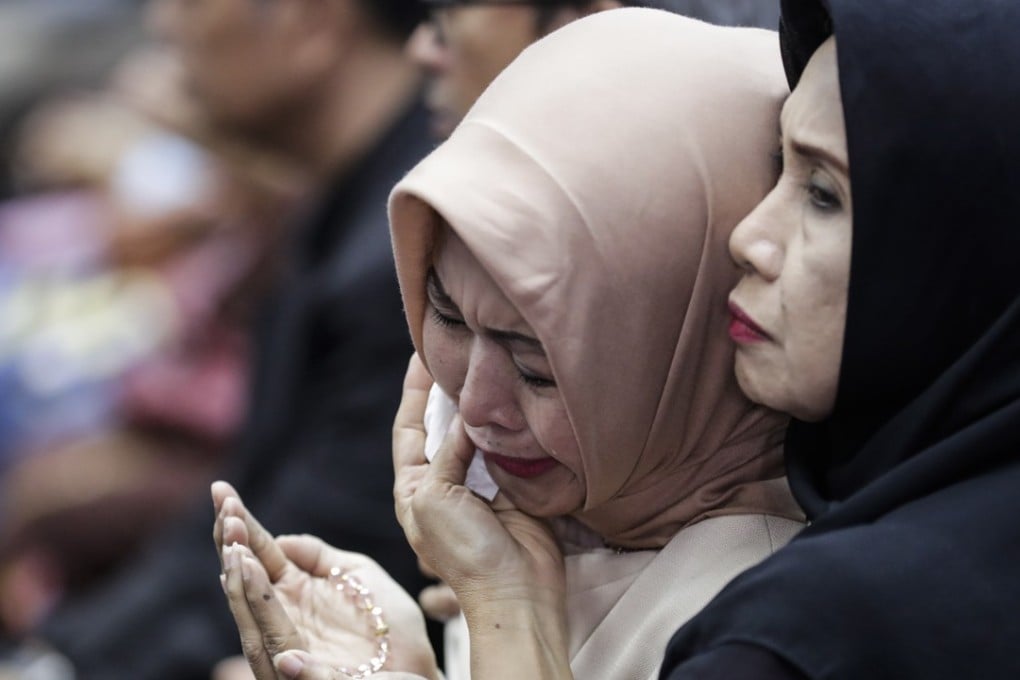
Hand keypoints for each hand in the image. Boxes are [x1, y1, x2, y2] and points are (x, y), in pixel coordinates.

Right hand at [212, 482, 439, 679]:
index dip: (241, 523)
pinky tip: (269, 613)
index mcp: (295, 590)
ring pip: (257, 621)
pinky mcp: (314, 678)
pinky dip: (282, 643)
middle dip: (233, 547)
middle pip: (246, 581)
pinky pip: (293, 662)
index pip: (260, 552)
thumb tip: (279, 539)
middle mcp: (283, 618)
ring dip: (245, 587)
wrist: (418, 667)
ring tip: (239, 552)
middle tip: (226, 512)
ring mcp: (292, 650)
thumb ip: (319, 555)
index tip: (222, 491)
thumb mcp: (356, 574)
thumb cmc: (387, 623)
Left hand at [392, 355, 565, 614]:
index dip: (414, 391)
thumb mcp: (434, 497)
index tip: (422, 353)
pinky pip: (506, 444)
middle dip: (448, 390)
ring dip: (479, 404)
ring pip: (476, 431)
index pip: (408, 427)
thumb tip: (467, 415)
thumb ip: (445, 453)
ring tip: (485, 367)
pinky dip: (507, 423)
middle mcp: (444, 481)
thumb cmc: (464, 552)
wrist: (516, 591)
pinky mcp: (512, 485)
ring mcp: (480, 483)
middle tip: (458, 350)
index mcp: (414, 487)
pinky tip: (511, 399)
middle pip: (442, 424)